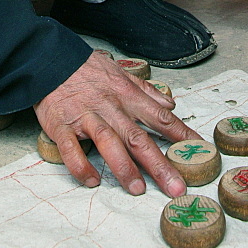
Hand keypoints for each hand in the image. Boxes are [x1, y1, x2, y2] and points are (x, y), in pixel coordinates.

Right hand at [34, 52, 202, 195]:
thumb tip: (170, 104)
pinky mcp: (61, 125)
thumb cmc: (87, 68)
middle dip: (158, 164)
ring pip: (108, 142)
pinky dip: (80, 164)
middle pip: (137, 137)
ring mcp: (85, 116)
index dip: (180, 134)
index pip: (159, 117)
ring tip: (137, 189)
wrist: (49, 58)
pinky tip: (91, 180)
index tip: (199, 152)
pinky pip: (71, 148)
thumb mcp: (120, 73)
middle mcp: (110, 107)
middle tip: (176, 187)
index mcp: (126, 94)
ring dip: (123, 166)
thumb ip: (146, 91)